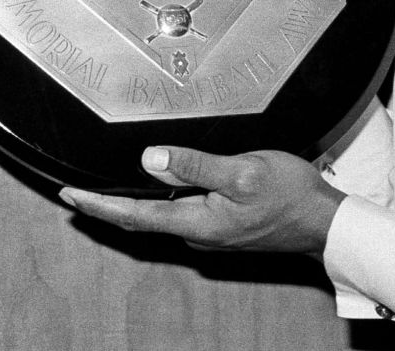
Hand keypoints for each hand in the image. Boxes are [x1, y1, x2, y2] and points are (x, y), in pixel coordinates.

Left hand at [59, 146, 344, 253]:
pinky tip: (155, 190)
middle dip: (105, 207)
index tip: (70, 196)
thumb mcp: (242, 172)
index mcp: (197, 222)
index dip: (98, 205)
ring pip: (159, 218)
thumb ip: (195, 165)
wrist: (324, 223)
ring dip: (130, 206)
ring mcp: (210, 233)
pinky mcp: (221, 227)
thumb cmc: (290, 196)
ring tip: (103, 191)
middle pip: (139, 221)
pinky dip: (157, 203)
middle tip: (75, 195)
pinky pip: (179, 214)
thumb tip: (150, 160)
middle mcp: (198, 234)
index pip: (133, 216)